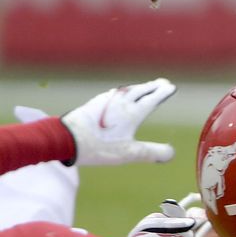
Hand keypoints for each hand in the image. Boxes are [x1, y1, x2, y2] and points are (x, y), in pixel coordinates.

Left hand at [61, 79, 175, 165]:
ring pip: (127, 91)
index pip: (151, 99)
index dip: (162, 93)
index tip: (171, 87)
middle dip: (153, 86)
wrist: (63, 139)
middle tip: (163, 82)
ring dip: (138, 88)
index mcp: (132, 113)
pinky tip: (118, 95)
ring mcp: (105, 102)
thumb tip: (170, 153)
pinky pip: (114, 94)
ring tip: (144, 87)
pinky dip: (123, 92)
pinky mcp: (93, 104)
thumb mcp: (128, 154)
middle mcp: (120, 103)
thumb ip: (151, 153)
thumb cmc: (97, 147)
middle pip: (140, 90)